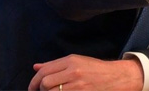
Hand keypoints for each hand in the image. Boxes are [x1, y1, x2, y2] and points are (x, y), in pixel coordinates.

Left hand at [28, 54, 143, 90]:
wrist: (116, 78)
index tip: (32, 88)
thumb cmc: (95, 69)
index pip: (44, 71)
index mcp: (71, 61)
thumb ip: (55, 64)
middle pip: (45, 83)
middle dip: (40, 90)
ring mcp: (78, 86)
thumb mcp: (77, 61)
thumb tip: (36, 67)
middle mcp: (73, 72)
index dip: (34, 82)